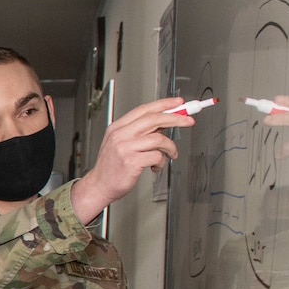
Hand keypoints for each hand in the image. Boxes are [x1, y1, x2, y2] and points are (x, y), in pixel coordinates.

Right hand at [71, 98, 197, 222]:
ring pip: (159, 138)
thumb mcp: (121, 143)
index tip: (178, 103)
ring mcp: (125, 148)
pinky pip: (157, 156)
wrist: (99, 186)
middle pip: (154, 119)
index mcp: (118, 127)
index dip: (164, 104)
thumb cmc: (112, 167)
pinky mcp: (132, 162)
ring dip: (170, 147)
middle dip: (176, 118)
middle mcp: (120, 135)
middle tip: (188, 121)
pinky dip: (161, 161)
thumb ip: (140, 132)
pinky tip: (156, 165)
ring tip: (170, 153)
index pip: (144, 109)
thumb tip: (164, 122)